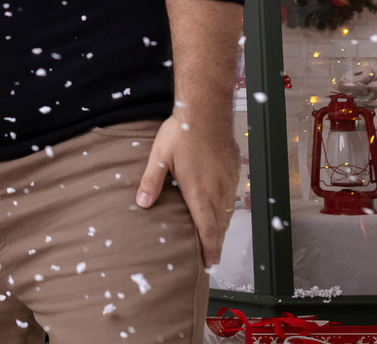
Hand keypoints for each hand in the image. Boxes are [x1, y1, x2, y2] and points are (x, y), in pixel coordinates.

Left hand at [135, 115, 238, 268]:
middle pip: (220, 226)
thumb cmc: (182, 132)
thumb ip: (151, 181)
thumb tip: (142, 203)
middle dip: (216, 244)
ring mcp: (228, 181)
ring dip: (222, 228)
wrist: (207, 112)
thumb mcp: (159, 157)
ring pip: (228, 213)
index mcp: (199, 193)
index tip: (208, 263)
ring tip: (214, 239)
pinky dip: (227, 210)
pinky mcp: (234, 171)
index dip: (209, 250)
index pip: (208, 231)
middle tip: (211, 258)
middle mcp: (218, 191)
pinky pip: (232, 197)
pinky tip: (220, 209)